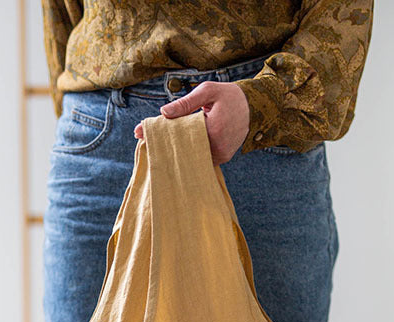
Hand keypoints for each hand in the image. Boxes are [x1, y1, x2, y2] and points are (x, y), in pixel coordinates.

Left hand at [133, 81, 249, 165]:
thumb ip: (186, 102)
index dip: (160, 134)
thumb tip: (164, 112)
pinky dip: (190, 152)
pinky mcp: (223, 159)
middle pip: (184, 149)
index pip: (180, 136)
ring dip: (178, 150)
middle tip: (144, 139)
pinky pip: (202, 157)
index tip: (139, 133)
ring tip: (159, 143)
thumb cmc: (229, 95)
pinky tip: (177, 147)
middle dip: (165, 144)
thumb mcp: (208, 91)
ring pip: (193, 155)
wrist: (253, 106)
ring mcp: (221, 156)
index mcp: (213, 131)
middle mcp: (217, 149)